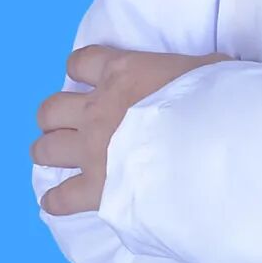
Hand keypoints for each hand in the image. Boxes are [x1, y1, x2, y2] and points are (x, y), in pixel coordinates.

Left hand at [31, 45, 233, 215]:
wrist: (210, 141)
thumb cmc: (215, 98)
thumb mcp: (207, 67)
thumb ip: (189, 71)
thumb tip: (202, 76)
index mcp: (122, 73)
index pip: (81, 62)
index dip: (80, 68)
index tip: (87, 77)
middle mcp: (98, 109)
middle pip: (51, 109)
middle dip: (55, 116)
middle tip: (69, 123)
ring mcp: (92, 150)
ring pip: (46, 149)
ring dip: (50, 151)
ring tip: (59, 156)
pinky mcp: (95, 189)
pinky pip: (60, 197)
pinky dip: (55, 199)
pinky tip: (56, 200)